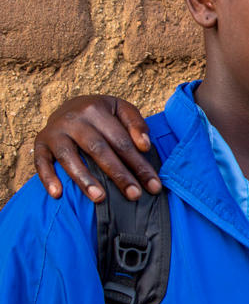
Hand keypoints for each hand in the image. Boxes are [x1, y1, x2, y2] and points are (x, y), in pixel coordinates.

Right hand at [33, 95, 158, 201]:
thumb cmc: (103, 114)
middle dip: (119, 174)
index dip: (139, 164)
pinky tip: (58, 194)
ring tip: (100, 198)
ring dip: (84, 179)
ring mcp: (55, 131)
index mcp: (97, 109)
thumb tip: (145, 146)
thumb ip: (137, 125)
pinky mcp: (40, 142)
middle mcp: (74, 119)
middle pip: (99, 150)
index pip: (122, 141)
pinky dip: (48, 178)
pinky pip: (41, 161)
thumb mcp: (121, 110)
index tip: (154, 186)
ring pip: (69, 157)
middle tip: (134, 196)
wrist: (69, 105)